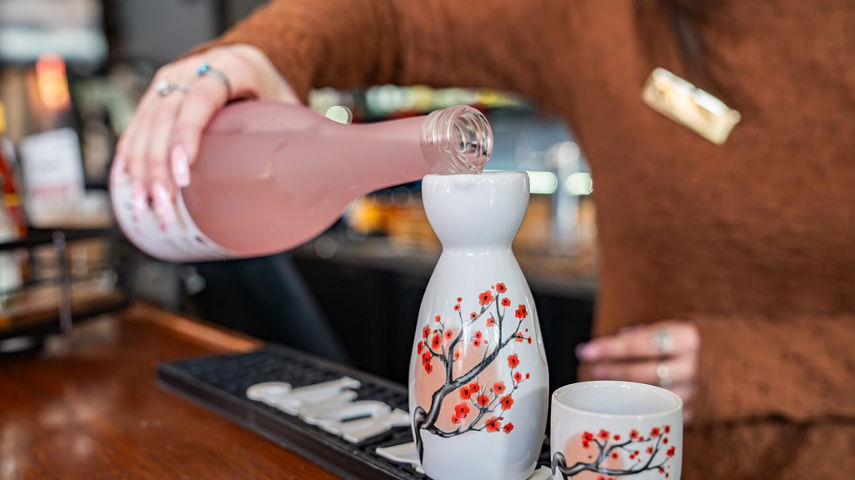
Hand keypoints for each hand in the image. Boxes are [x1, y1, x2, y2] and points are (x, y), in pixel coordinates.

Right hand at [111, 44, 298, 225]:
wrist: (249, 62)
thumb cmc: (270, 89)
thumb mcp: (285, 104)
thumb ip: (296, 136)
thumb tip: (322, 180)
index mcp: (228, 67)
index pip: (201, 98)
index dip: (188, 135)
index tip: (185, 173)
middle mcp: (189, 70)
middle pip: (165, 117)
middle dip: (159, 167)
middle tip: (164, 206)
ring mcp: (168, 82)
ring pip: (143, 125)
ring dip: (140, 171)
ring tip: (147, 208)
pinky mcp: (154, 97)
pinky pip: (135, 128)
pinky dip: (129, 159)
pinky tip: (125, 187)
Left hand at [575, 320, 699, 421]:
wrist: (738, 360)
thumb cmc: (694, 341)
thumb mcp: (674, 327)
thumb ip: (646, 334)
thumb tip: (617, 338)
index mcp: (687, 339)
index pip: (638, 344)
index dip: (608, 348)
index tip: (584, 351)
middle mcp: (692, 367)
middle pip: (639, 373)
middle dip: (610, 370)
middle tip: (592, 368)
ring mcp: (694, 393)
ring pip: (647, 395)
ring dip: (620, 389)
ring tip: (602, 380)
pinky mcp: (692, 411)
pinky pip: (659, 412)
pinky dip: (639, 405)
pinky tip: (625, 399)